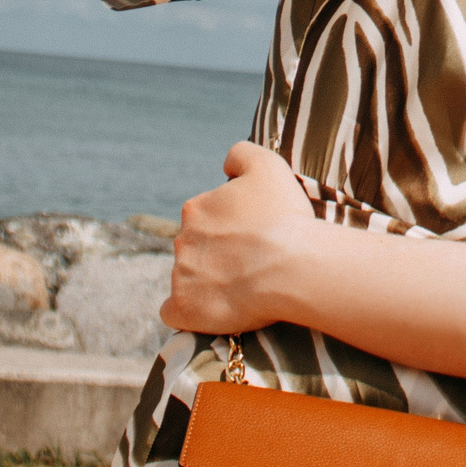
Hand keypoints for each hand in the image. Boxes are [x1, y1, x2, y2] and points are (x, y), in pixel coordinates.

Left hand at [161, 143, 316, 334]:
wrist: (290, 267)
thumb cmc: (282, 215)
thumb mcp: (267, 164)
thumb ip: (240, 154)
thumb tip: (225, 165)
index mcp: (196, 208)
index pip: (204, 217)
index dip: (229, 226)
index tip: (252, 234)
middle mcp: (182, 240)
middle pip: (195, 247)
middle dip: (216, 252)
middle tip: (250, 260)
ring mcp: (180, 277)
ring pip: (188, 278)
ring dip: (208, 281)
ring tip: (244, 286)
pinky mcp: (184, 310)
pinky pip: (175, 312)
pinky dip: (190, 311)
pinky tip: (213, 308)